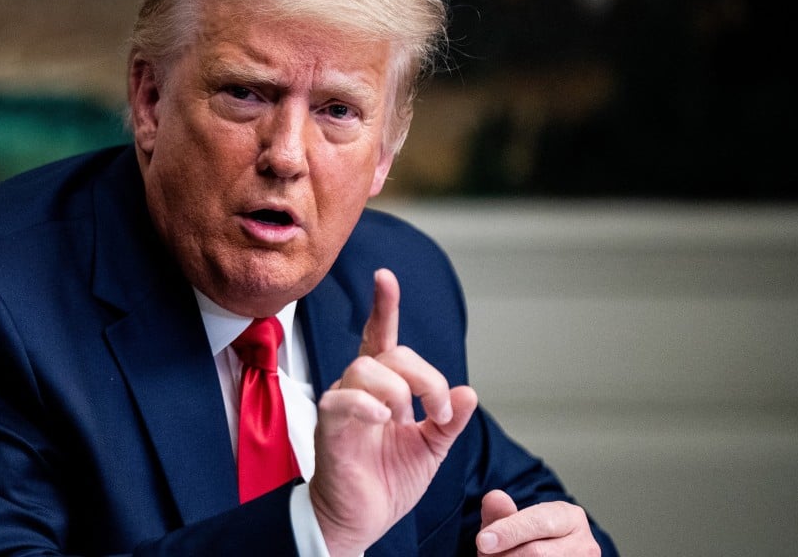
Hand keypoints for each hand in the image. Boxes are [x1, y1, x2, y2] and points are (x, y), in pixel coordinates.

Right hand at [309, 268, 477, 556]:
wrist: (361, 520)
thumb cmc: (388, 481)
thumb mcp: (431, 448)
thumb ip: (449, 419)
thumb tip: (469, 391)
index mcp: (384, 388)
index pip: (382, 337)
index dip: (384, 307)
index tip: (385, 277)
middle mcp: (360, 389)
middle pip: (390, 354)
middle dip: (425, 378)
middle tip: (440, 412)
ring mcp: (342, 404)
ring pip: (366, 368)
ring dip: (398, 391)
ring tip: (406, 422)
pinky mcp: (328, 426)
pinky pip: (341, 400)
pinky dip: (365, 405)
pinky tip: (382, 421)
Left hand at [476, 490, 600, 555]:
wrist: (549, 555)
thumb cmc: (531, 538)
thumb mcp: (515, 522)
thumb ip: (502, 512)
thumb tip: (494, 498)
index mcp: (571, 518)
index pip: (538, 523)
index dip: (509, 532)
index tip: (483, 541)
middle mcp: (585, 545)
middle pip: (539, 553)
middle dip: (506, 555)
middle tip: (486, 554)